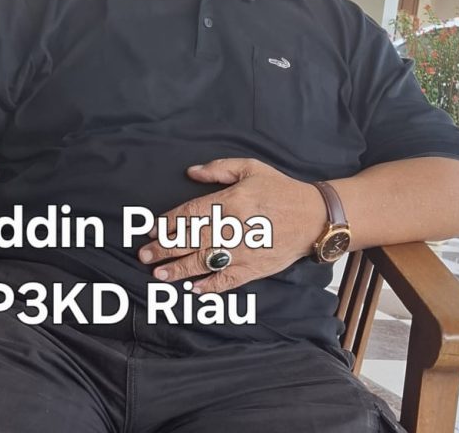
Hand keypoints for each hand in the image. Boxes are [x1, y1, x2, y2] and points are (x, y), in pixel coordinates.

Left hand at [137, 157, 325, 293]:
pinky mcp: (256, 269)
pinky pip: (229, 281)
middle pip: (194, 239)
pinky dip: (211, 287)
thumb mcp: (250, 168)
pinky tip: (193, 289)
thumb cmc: (280, 189)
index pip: (193, 213)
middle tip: (145, 255)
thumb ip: (218, 168)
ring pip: (206, 262)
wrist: (314, 217)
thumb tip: (191, 171)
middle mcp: (235, 227)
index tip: (153, 230)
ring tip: (159, 274)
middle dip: (166, 248)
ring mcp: (245, 251)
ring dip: (180, 269)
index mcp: (232, 200)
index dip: (170, 222)